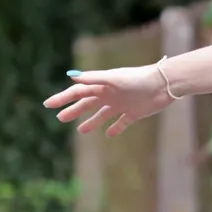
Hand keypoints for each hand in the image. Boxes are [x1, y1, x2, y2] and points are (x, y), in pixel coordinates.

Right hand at [43, 64, 173, 136]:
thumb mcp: (114, 79)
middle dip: (73, 110)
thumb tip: (72, 77)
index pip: (78, 92)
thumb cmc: (138, 79)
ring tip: (81, 131)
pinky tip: (109, 134)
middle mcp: (110, 94)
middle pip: (87, 103)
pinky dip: (115, 128)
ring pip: (102, 114)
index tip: (48, 105)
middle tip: (60, 118)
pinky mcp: (134, 113)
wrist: (163, 85)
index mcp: (102, 85)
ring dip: (91, 122)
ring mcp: (121, 104)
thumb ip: (94, 78)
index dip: (62, 98)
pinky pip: (121, 122)